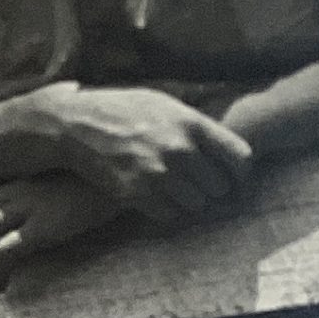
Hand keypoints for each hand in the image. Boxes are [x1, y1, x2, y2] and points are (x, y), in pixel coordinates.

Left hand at [0, 173, 122, 290]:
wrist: (124, 174)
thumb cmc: (96, 180)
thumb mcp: (61, 181)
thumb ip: (41, 193)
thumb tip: (29, 217)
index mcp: (19, 181)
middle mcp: (18, 192)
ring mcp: (30, 207)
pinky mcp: (46, 225)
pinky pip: (9, 250)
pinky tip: (0, 285)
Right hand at [41, 84, 251, 223]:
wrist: (76, 124)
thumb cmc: (123, 109)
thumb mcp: (165, 102)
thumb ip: (196, 123)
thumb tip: (227, 143)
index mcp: (191, 123)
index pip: (240, 158)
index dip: (242, 174)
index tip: (237, 181)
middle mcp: (178, 149)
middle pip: (220, 187)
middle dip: (214, 190)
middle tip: (205, 188)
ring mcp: (157, 173)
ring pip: (197, 205)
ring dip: (192, 203)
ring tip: (180, 192)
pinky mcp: (136, 193)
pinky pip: (170, 215)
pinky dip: (169, 211)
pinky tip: (160, 198)